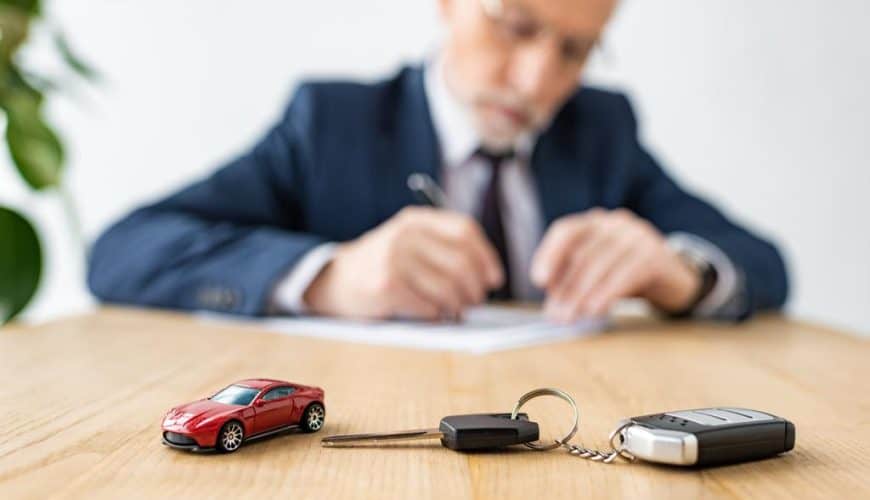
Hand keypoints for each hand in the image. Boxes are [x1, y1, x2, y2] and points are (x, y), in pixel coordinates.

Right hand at [303, 206, 503, 319]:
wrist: (334, 279)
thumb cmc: (382, 264)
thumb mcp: (408, 241)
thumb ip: (442, 247)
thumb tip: (487, 276)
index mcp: (415, 220)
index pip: (464, 231)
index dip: (486, 257)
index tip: (494, 278)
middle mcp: (405, 235)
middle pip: (461, 261)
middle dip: (475, 287)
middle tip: (475, 300)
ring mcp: (393, 259)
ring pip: (447, 288)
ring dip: (458, 305)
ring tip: (456, 310)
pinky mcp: (386, 286)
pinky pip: (428, 306)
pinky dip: (436, 315)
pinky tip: (431, 314)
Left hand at [530, 208, 701, 321]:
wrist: (675, 278)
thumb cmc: (627, 275)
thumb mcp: (598, 271)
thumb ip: (574, 278)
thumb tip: (551, 300)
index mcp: (594, 222)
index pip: (565, 231)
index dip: (549, 254)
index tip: (539, 281)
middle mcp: (614, 223)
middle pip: (581, 254)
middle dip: (565, 287)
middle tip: (555, 314)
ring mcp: (637, 235)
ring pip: (600, 265)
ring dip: (581, 295)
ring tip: (570, 317)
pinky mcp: (654, 254)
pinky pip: (624, 275)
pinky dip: (606, 294)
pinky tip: (595, 311)